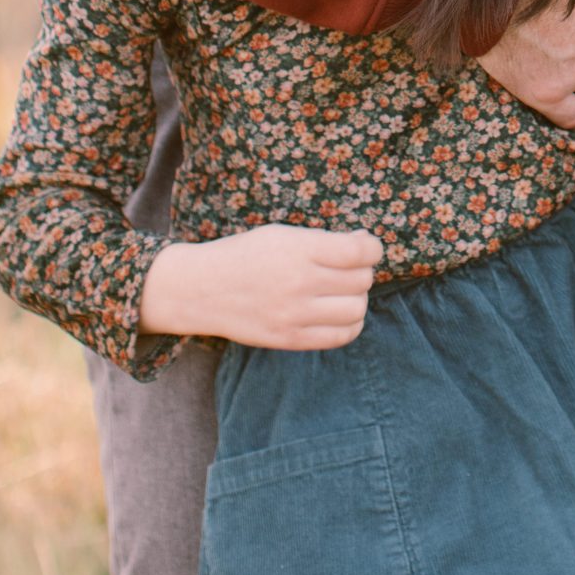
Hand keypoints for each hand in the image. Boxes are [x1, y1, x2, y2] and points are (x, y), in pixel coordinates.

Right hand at [139, 225, 382, 350]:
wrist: (201, 289)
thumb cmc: (246, 255)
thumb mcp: (282, 235)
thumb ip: (323, 242)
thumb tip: (366, 246)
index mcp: (299, 249)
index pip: (360, 251)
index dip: (372, 247)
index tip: (365, 245)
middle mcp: (300, 283)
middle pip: (362, 280)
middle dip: (362, 271)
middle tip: (347, 267)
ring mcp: (295, 315)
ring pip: (357, 309)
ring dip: (357, 298)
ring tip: (342, 291)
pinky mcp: (290, 339)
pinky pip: (341, 336)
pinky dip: (349, 323)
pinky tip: (338, 312)